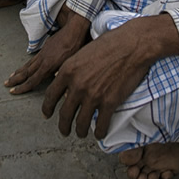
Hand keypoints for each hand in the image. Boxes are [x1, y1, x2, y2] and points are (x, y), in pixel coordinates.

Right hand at [6, 8, 89, 94]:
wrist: (73, 29)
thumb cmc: (75, 47)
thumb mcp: (71, 63)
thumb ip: (61, 73)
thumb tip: (57, 83)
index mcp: (48, 66)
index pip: (32, 80)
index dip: (22, 87)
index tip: (13, 91)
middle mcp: (42, 60)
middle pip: (26, 73)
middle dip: (15, 80)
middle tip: (6, 84)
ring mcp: (42, 53)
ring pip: (28, 65)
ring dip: (18, 72)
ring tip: (11, 77)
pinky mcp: (44, 48)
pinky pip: (32, 59)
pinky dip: (26, 64)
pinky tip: (25, 66)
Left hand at [43, 14, 178, 139]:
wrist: (131, 45)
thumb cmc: (109, 44)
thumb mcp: (82, 53)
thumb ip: (72, 70)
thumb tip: (66, 82)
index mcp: (67, 71)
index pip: (51, 95)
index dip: (47, 108)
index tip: (47, 115)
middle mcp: (77, 86)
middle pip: (65, 114)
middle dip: (63, 126)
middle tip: (64, 130)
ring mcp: (93, 96)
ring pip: (81, 123)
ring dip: (80, 131)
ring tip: (81, 133)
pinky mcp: (110, 103)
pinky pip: (101, 124)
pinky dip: (100, 132)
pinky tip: (99, 134)